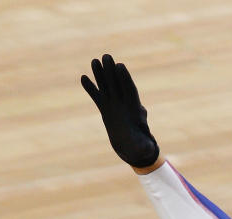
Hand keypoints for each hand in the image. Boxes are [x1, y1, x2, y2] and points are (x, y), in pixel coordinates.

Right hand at [81, 54, 158, 168]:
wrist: (130, 148)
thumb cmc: (140, 147)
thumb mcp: (144, 147)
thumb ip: (145, 145)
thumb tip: (148, 148)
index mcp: (134, 109)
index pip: (130, 91)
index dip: (126, 79)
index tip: (121, 66)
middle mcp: (124, 103)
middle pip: (118, 84)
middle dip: (112, 71)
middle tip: (107, 56)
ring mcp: (114, 104)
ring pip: (107, 86)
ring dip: (100, 74)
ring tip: (94, 61)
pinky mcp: (105, 108)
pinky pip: (97, 96)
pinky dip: (91, 88)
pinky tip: (83, 78)